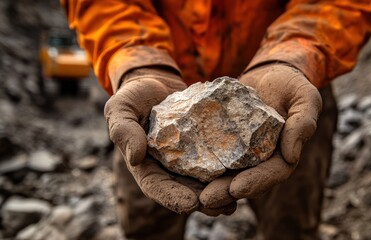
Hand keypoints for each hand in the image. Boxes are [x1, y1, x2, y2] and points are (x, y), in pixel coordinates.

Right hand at [104, 67, 235, 214]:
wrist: (156, 83)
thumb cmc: (134, 97)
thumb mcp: (121, 109)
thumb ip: (123, 130)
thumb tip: (135, 156)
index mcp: (147, 166)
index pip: (158, 187)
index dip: (173, 198)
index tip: (190, 204)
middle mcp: (170, 168)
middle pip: (187, 191)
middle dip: (205, 202)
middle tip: (223, 207)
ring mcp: (189, 160)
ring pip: (206, 181)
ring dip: (222, 192)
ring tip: (238, 198)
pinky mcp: (206, 147)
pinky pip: (218, 159)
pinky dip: (231, 168)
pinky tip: (248, 172)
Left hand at [199, 63, 321, 205]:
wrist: (268, 74)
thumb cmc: (290, 84)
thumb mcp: (304, 97)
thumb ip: (303, 123)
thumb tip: (292, 156)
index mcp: (283, 154)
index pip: (272, 173)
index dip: (256, 182)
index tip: (237, 189)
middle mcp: (261, 159)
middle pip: (245, 180)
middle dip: (226, 192)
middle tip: (206, 200)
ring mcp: (242, 153)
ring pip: (226, 173)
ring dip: (211, 186)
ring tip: (192, 195)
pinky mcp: (224, 142)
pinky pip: (212, 154)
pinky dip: (199, 164)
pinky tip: (181, 168)